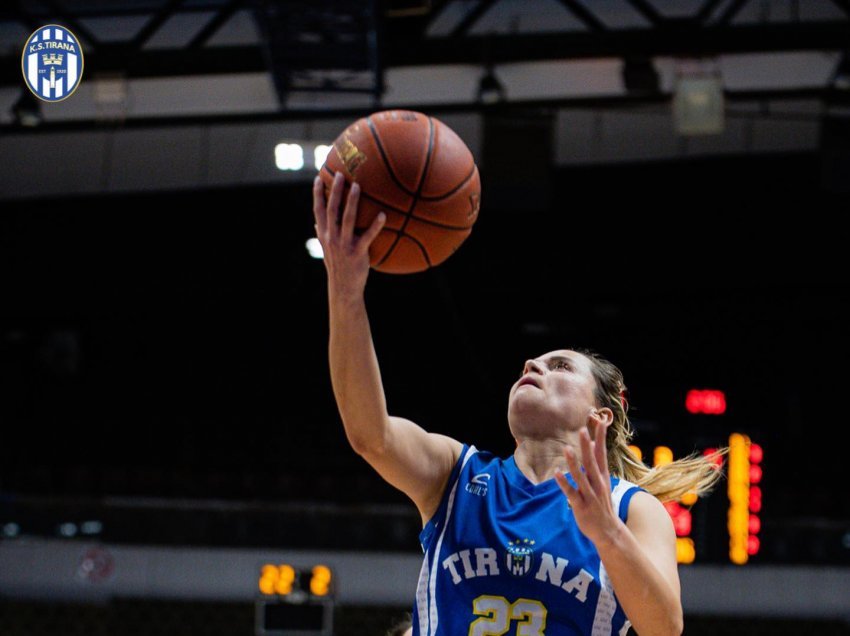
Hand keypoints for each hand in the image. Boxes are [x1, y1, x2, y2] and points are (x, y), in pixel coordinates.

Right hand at [313, 172, 384, 297]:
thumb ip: (322, 234)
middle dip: (335, 191)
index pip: (318, 210)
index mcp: (324, 235)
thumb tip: (316, 223)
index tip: (318, 178)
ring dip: (352, 201)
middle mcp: (332, 237)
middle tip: (341, 174)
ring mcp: (344, 244)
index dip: (317, 194)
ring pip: (348, 219)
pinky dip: (375, 225)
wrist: (343, 288)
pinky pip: (368, 236)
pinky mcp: (358, 252)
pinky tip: (383, 215)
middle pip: (332, 210)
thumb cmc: (337, 266)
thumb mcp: (326, 250)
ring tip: (358, 186)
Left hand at [554, 414, 620, 547]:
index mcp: (602, 476)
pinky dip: (564, 484)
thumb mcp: (602, 483)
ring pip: (581, 477)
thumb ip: (596, 464)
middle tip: (582, 429)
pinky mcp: (581, 506)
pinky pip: (571, 493)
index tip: (600, 421)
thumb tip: (593, 445)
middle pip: (592, 462)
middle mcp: (598, 484)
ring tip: (567, 448)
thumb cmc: (602, 504)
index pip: (602, 453)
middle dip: (587, 446)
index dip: (600, 437)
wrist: (609, 531)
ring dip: (574, 463)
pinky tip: (557, 474)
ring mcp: (590, 495)